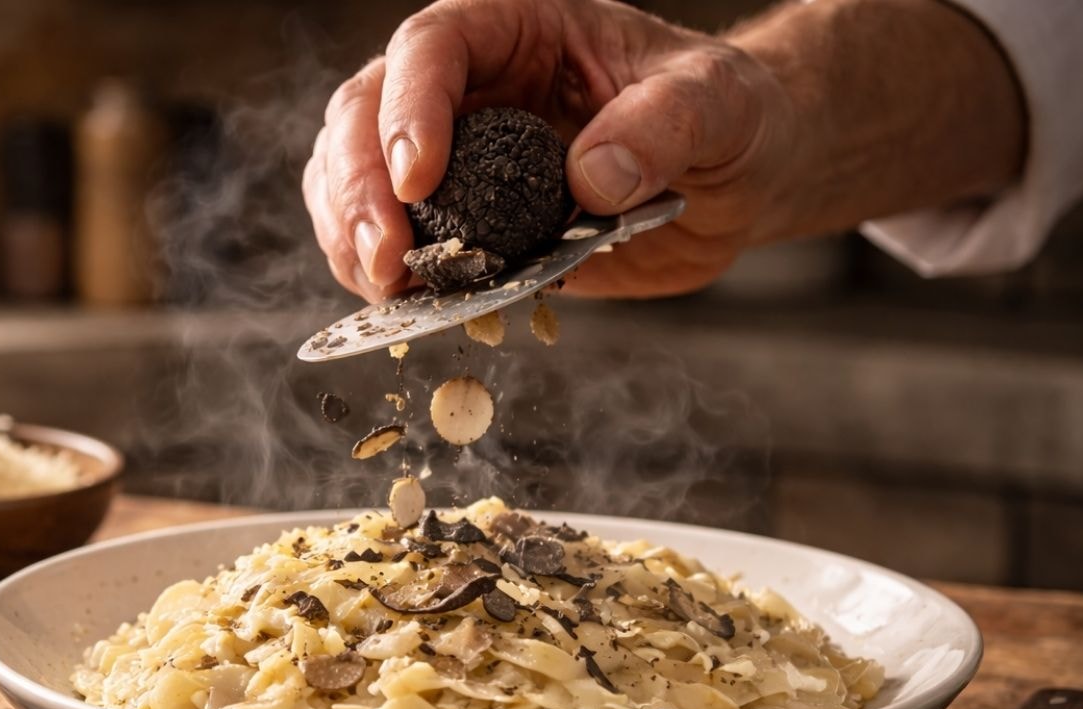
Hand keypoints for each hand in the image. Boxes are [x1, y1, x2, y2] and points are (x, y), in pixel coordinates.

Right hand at [303, 0, 797, 301]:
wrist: (733, 178)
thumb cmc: (724, 115)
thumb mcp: (717, 102)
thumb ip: (664, 123)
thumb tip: (595, 177)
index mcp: (516, 30)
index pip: (432, 47)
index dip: (410, 108)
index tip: (421, 180)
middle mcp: (467, 86)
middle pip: (363, 110)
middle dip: (360, 186)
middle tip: (386, 256)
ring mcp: (453, 155)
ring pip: (350, 172)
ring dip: (350, 232)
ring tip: (385, 288)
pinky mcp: (458, 221)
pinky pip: (386, 236)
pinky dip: (378, 273)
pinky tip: (401, 303)